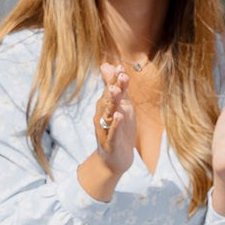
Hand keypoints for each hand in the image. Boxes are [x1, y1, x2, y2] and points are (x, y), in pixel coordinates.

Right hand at [90, 63, 137, 177]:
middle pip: (108, 99)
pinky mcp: (110, 142)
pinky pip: (112, 132)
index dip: (116, 79)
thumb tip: (110, 65)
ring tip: (116, 91)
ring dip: (112, 102)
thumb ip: (118, 87)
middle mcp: (103, 116)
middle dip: (113, 86)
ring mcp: (106, 129)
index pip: (111, 89)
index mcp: (107, 106)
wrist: (114, 160)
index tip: (121, 67)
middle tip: (120, 74)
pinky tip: (118, 115)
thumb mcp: (122, 106)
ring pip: (108, 113)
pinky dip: (115, 124)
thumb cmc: (119, 130)